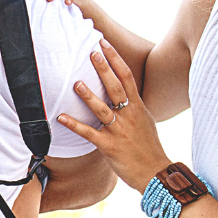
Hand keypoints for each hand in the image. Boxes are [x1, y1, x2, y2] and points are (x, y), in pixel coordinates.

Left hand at [58, 41, 170, 191]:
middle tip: (92, 51)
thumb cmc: (149, 148)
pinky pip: (90, 134)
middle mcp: (129, 116)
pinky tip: (62, 117)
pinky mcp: (110, 147)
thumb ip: (133, 108)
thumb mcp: (145, 122)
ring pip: (103, 110)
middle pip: (116, 88)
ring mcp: (120, 131)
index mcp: (138, 108)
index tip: (104, 43)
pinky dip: (75, 125)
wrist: (156, 173)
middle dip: (104, 68)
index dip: (115, 59)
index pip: (127, 77)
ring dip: (89, 96)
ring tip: (76, 83)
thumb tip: (123, 95)